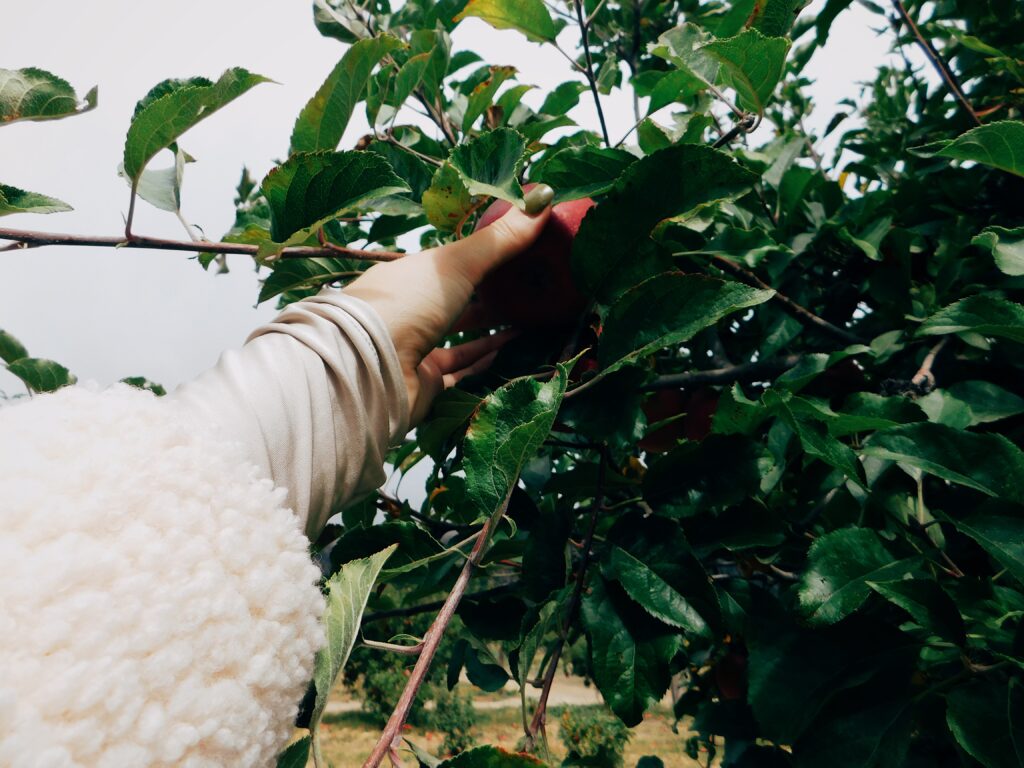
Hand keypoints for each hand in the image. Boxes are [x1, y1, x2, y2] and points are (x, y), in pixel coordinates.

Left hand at [342, 185, 554, 424]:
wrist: (369, 369)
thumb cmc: (406, 303)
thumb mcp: (457, 264)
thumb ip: (500, 239)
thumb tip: (545, 195)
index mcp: (408, 277)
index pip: (447, 266)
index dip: (479, 259)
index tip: (516, 254)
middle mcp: (409, 312)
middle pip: (455, 303)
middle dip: (489, 298)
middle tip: (529, 291)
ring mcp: (416, 349)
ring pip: (460, 339)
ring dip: (492, 332)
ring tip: (529, 322)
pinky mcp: (425, 382)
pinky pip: (462, 370)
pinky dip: (485, 361)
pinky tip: (510, 351)